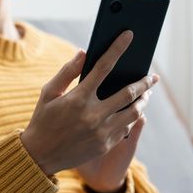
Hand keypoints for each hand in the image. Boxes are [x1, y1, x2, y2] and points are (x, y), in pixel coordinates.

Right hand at [20, 30, 158, 175]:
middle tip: (153, 76)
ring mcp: (102, 132)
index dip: (118, 48)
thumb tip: (84, 53)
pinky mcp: (106, 145)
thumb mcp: (49, 93)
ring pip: (134, 112)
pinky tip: (134, 110)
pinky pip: (126, 128)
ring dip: (143, 101)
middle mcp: (93, 115)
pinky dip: (133, 117)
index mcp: (78, 98)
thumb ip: (67, 71)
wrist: (40, 156)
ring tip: (147, 93)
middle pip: (129, 93)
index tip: (129, 36)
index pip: (103, 66)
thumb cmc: (43, 120)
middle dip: (145, 82)